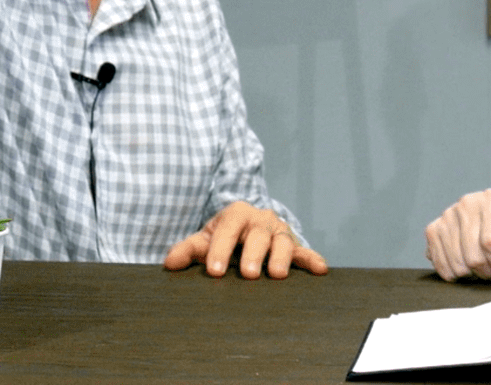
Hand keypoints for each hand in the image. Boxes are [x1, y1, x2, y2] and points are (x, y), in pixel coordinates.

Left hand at [163, 201, 327, 278]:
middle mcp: (260, 220)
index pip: (227, 230)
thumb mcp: (204, 240)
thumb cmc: (224, 238)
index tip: (213, 271)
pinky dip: (312, 259)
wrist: (248, 229)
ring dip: (280, 257)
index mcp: (236, 214)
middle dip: (252, 254)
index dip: (220, 249)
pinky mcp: (295, 246)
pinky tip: (320, 270)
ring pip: (282, 241)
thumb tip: (170, 264)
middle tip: (247, 274)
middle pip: (258, 235)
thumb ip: (187, 250)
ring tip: (276, 275)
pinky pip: (304, 252)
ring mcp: (279, 232)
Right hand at [425, 189, 490, 281]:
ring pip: (456, 263)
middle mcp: (467, 202)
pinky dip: (454, 273)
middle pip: (473, 256)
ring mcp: (447, 215)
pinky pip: (440, 264)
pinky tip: (466, 263)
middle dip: (487, 272)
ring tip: (482, 265)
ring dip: (471, 275)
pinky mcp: (433, 229)